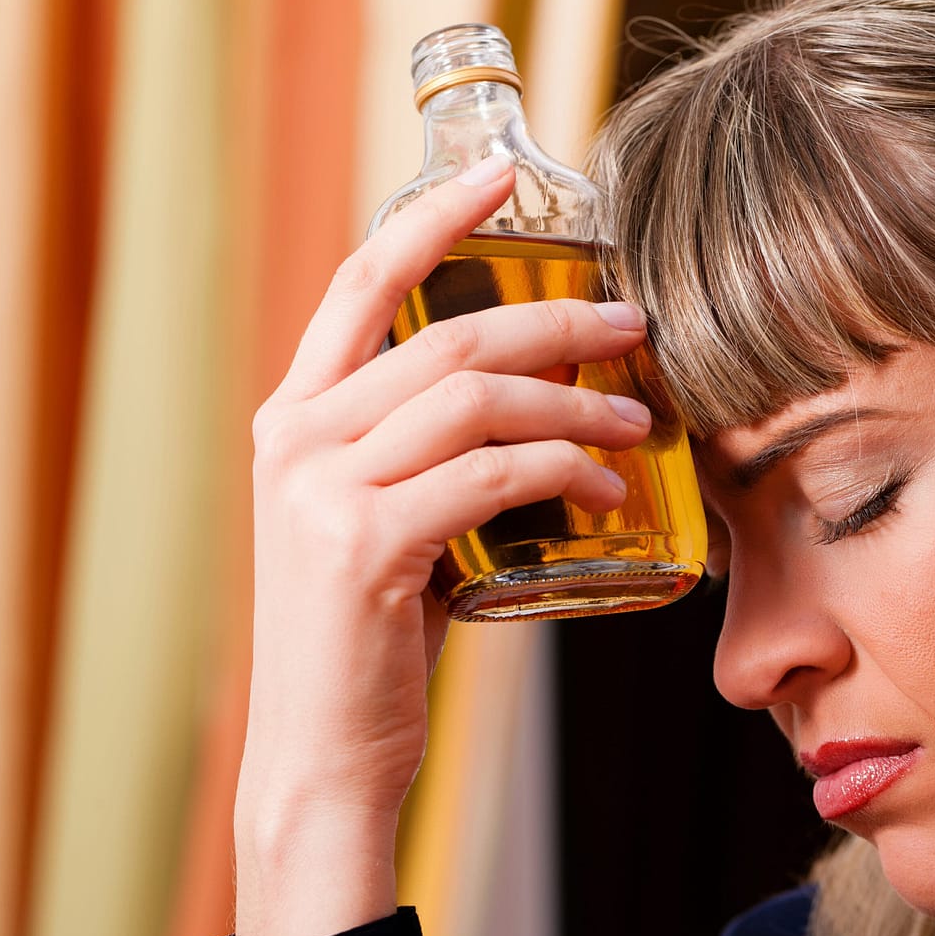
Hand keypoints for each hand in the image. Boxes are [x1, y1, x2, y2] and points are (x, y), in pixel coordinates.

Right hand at [233, 156, 651, 935]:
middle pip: (444, 336)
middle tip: (632, 327)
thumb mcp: (383, 524)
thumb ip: (428, 461)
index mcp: (295, 415)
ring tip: (639, 423)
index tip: (500, 181)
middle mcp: (296, 436)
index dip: (431, 220)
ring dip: (574, 403)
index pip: (358, 283)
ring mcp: (322, 488)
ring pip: (474, 400)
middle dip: (552, 322)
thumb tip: (540, 421)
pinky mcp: (364, 545)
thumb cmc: (369, 640)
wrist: (323, 755)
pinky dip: (563, 473)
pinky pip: (492, 478)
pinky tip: (608, 493)